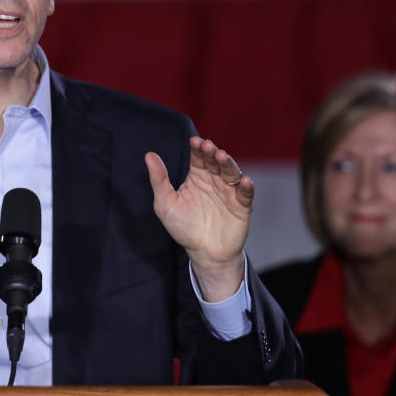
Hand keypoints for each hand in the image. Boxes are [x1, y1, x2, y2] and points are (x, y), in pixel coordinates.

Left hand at [145, 136, 252, 301]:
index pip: (198, 157)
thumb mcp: (166, 204)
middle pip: (215, 161)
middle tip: (208, 147)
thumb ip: (159, 180)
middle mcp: (214, 180)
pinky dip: (246, 187)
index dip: (198, 148)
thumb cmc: (183, 227)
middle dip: (212, 153)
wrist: (203, 253)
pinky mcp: (242, 206)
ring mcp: (229, 192)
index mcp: (197, 177)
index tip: (194, 141)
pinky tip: (244, 181)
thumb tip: (149, 155)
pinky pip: (246, 194)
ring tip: (222, 157)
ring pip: (231, 173)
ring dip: (228, 164)